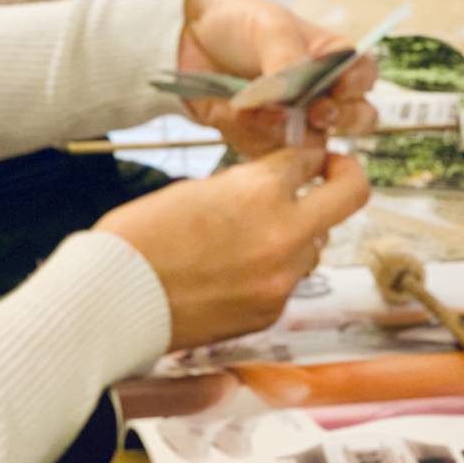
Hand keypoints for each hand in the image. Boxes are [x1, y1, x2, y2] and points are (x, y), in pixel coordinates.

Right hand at [97, 147, 368, 350]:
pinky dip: (271, 271)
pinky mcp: (270, 312)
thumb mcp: (196, 189)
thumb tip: (275, 184)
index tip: (308, 153)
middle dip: (345, 175)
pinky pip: (287, 282)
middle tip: (332, 172)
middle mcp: (283, 234)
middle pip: (349, 195)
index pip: (310, 156)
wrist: (114, 299)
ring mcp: (281, 279)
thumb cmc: (139, 238)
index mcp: (259, 191)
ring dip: (297, 234)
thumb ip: (244, 185)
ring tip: (254, 236)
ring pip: (315, 245)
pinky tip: (235, 271)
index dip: (309, 150)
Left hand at [177, 0, 377, 155]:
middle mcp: (322, 94)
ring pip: (312, 144)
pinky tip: (231, 111)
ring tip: (250, 106)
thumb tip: (293, 100)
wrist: (189, 36)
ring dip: (284, 129)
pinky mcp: (265, 140)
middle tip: (315, 112)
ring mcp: (296, 121)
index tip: (339, 86)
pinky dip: (251, 135)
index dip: (356, 86)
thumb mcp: (269, 27)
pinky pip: (270, 152)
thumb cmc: (238, 21)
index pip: (363, 78)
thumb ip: (288, 60)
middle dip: (339, 119)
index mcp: (332, 59)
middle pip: (356, 120)